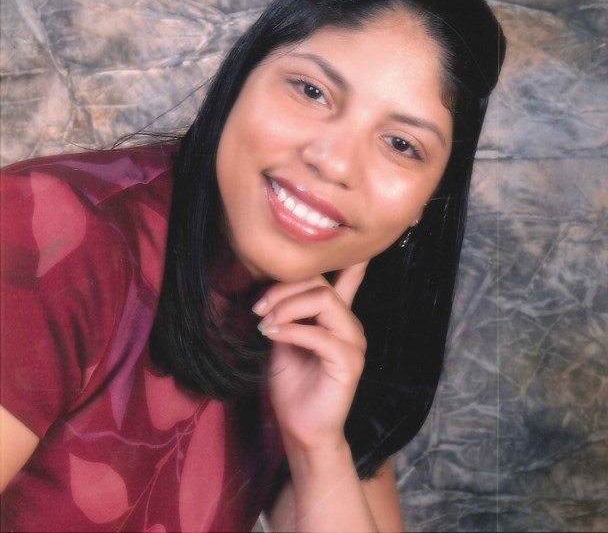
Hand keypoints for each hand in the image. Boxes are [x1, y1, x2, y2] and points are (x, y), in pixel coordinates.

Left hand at [252, 262, 367, 452]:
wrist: (299, 426)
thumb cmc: (291, 381)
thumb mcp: (285, 336)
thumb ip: (288, 310)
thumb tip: (273, 284)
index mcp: (337, 316)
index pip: (349, 278)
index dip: (351, 258)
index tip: (347, 236)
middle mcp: (350, 324)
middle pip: (321, 284)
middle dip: (284, 289)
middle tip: (257, 307)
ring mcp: (354, 342)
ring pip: (323, 301)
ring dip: (287, 306)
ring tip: (264, 321)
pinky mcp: (349, 362)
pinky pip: (319, 333)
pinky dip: (291, 330)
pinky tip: (271, 334)